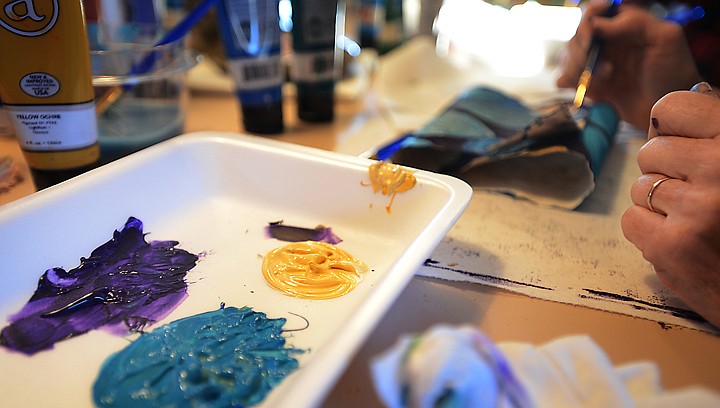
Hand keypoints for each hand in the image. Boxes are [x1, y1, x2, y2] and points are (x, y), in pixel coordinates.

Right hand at [556, 1, 701, 128]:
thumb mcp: (665, 37)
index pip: (594, 13)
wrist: (668, 108)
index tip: (592, 34)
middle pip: (577, 35)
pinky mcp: (589, 85)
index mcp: (622, 26)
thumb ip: (634, 22)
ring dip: (579, 67)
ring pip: (568, 56)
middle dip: (582, 47)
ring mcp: (596, 64)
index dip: (588, 20)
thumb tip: (597, 23)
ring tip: (605, 78)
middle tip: (598, 61)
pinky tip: (588, 88)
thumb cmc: (674, 71)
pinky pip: (566, 79)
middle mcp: (606, 42)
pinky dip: (570, 82)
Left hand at [621, 89, 719, 327]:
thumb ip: (712, 136)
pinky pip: (630, 219)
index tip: (685, 144)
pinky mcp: (671, 245)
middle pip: (650, 151)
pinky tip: (684, 242)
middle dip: (666, 173)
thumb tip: (662, 115)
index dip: (671, 128)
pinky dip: (649, 232)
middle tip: (702, 196)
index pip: (671, 107)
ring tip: (699, 222)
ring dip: (660, 205)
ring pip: (639, 187)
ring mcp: (695, 208)